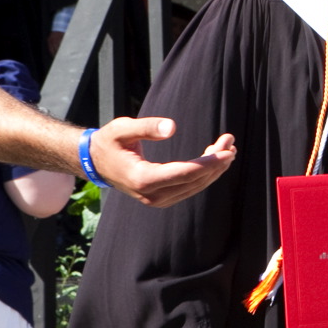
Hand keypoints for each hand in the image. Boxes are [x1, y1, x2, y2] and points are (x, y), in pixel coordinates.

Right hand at [89, 118, 235, 207]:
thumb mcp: (121, 129)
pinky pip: (190, 187)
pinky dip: (205, 174)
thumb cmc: (109, 142)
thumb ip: (146, 127)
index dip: (208, 163)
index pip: (184, 173)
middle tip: (231, 141)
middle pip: (194, 180)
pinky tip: (215, 158)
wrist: (96, 162)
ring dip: (214, 168)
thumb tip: (172, 127)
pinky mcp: (162, 199)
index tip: (226, 152)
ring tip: (229, 147)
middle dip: (216, 162)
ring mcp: (157, 200)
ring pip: (195, 186)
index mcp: (142, 179)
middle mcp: (151, 195)